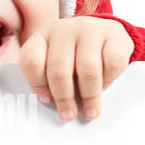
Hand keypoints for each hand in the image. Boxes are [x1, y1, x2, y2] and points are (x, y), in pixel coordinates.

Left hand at [18, 16, 133, 120]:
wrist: (105, 32)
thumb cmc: (75, 54)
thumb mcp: (55, 60)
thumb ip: (48, 78)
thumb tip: (52, 106)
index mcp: (42, 36)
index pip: (31, 61)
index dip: (37, 84)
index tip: (46, 101)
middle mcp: (64, 29)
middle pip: (59, 69)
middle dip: (64, 97)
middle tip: (68, 115)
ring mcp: (89, 29)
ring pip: (88, 69)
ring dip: (89, 95)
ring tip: (90, 111)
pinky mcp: (114, 34)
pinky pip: (112, 64)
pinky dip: (109, 80)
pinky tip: (104, 85)